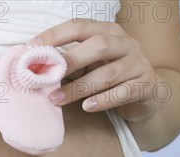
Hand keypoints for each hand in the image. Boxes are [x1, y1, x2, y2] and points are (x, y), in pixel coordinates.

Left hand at [28, 19, 159, 121]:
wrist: (146, 95)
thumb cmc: (110, 77)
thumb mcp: (90, 64)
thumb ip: (69, 62)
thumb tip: (36, 66)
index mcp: (109, 32)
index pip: (80, 26)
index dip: (56, 35)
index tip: (33, 48)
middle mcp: (126, 43)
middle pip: (99, 46)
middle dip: (71, 60)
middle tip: (49, 76)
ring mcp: (138, 64)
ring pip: (109, 74)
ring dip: (80, 87)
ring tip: (57, 99)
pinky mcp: (145, 86)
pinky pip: (123, 93)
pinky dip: (103, 100)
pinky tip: (86, 107)